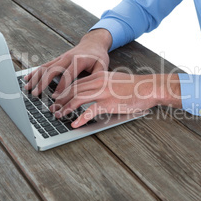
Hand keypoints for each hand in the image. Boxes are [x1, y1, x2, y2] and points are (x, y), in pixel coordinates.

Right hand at [24, 29, 111, 95]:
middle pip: (52, 70)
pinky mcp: (57, 59)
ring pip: (45, 67)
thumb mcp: (102, 66)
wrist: (93, 43)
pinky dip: (35, 72)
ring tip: (27, 88)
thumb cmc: (99, 57)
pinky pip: (44, 65)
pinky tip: (26, 78)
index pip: (68, 75)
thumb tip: (92, 90)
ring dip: (35, 78)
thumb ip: (97, 78)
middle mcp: (67, 58)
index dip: (61, 87)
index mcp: (79, 60)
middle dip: (42, 83)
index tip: (54, 97)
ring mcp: (61, 58)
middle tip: (35, 94)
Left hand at [50, 71, 181, 127]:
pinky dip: (80, 118)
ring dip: (65, 108)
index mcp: (99, 76)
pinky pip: (90, 111)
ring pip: (77, 98)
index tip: (56, 98)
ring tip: (58, 115)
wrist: (148, 87)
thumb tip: (91, 92)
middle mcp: (98, 82)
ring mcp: (102, 92)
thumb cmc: (134, 87)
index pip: (75, 82)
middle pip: (73, 89)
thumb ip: (102, 84)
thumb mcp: (114, 80)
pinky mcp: (108, 103)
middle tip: (52, 108)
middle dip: (60, 99)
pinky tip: (74, 124)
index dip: (63, 91)